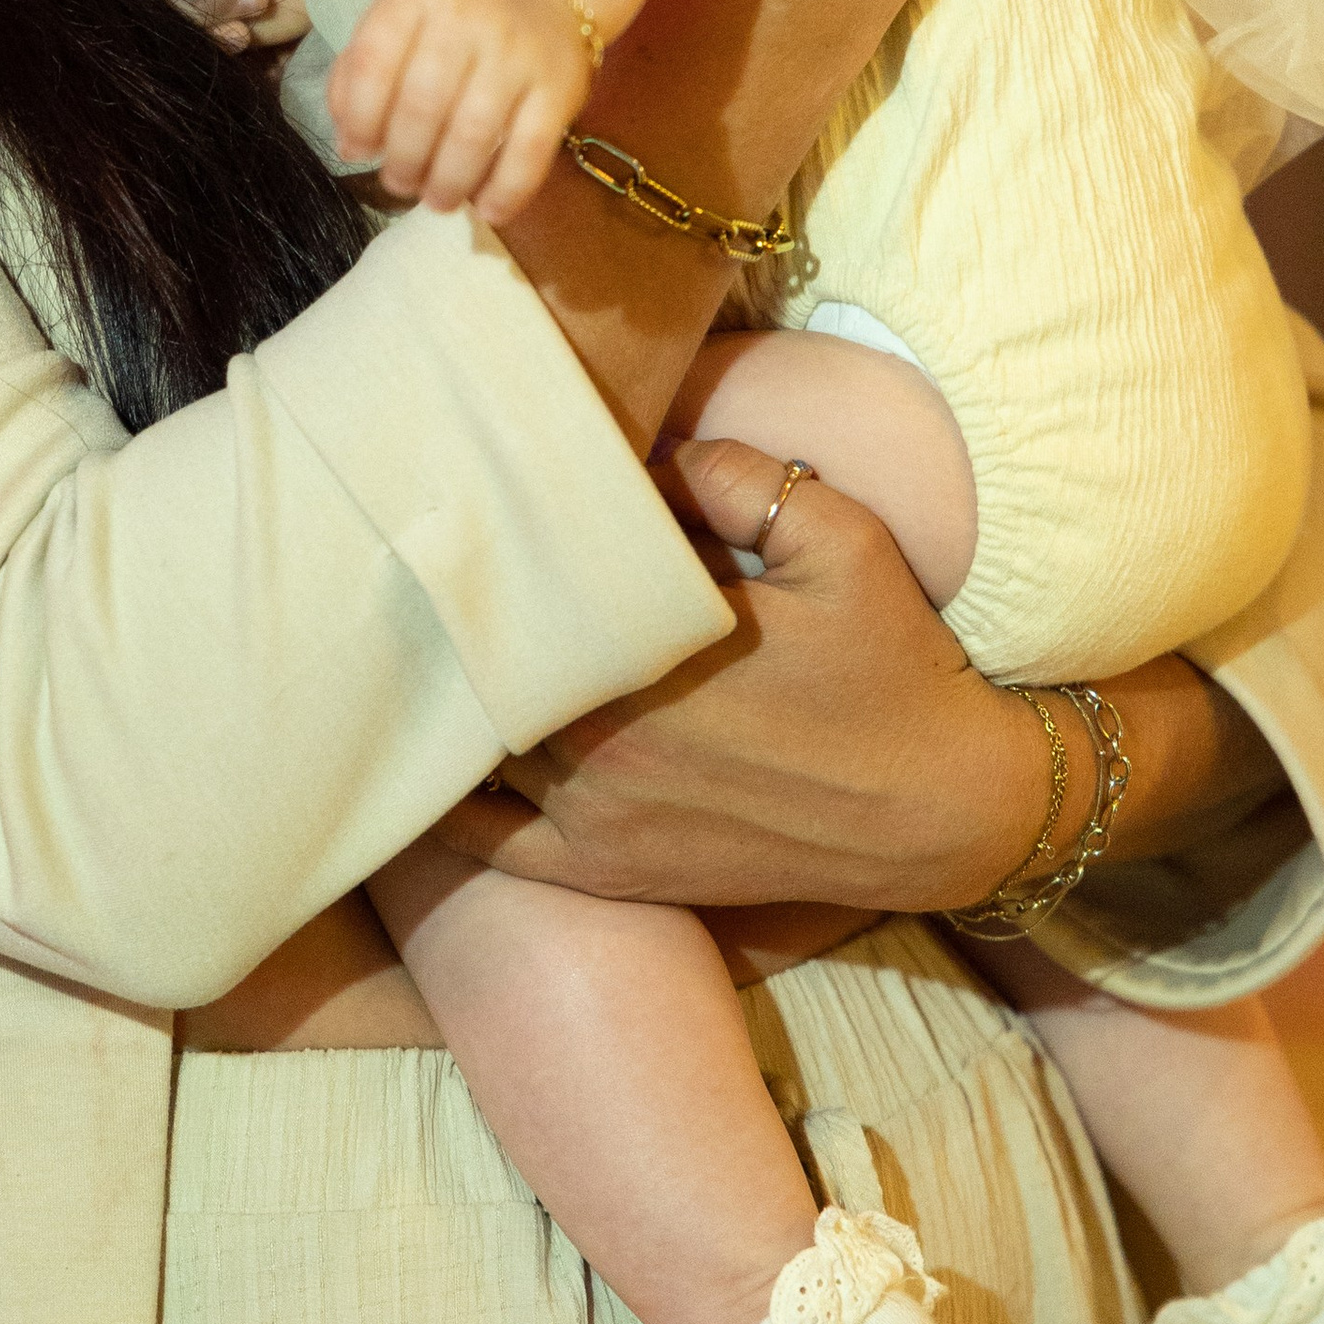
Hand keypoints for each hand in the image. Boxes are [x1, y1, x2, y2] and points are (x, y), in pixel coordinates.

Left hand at [326, 0, 594, 218]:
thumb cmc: (453, 11)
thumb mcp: (397, 14)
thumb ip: (359, 70)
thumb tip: (350, 145)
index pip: (372, 64)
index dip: (359, 120)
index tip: (358, 152)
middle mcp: (467, 16)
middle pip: (422, 107)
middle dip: (403, 161)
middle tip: (401, 182)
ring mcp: (518, 51)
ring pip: (474, 135)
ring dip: (447, 183)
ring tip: (437, 199)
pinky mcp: (560, 85)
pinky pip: (530, 151)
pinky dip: (505, 190)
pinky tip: (487, 209)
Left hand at [441, 435, 1283, 925]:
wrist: (947, 809)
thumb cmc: (895, 667)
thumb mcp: (842, 539)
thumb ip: (741, 477)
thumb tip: (648, 449)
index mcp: (654, 651)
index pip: (520, 591)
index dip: (470, 550)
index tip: (431, 503)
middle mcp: (609, 743)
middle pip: (478, 669)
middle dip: (436, 620)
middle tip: (382, 563)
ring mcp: (599, 820)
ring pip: (469, 755)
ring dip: (431, 703)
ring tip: (376, 649)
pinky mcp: (606, 874)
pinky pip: (486, 847)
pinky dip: (435, 810)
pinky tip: (400, 762)